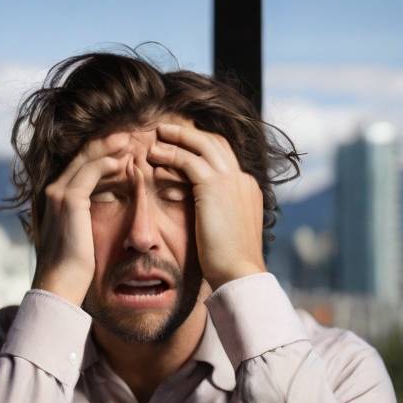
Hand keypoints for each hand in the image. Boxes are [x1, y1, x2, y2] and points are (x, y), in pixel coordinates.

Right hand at [31, 132, 131, 305]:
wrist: (61, 283)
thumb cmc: (74, 264)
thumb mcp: (82, 233)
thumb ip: (88, 214)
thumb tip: (106, 205)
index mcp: (56, 196)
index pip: (80, 164)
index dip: (101, 153)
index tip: (122, 147)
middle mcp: (53, 190)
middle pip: (82, 155)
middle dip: (106, 143)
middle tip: (129, 135)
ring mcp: (58, 193)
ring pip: (86, 159)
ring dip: (109, 148)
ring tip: (129, 141)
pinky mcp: (68, 200)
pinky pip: (90, 172)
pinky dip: (106, 163)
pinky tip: (122, 161)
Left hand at [147, 122, 265, 290]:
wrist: (240, 271)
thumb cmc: (230, 260)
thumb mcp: (229, 229)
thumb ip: (221, 213)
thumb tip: (207, 213)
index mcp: (248, 188)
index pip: (226, 156)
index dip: (204, 147)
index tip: (186, 145)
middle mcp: (242, 178)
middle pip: (216, 142)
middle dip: (191, 134)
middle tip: (167, 131)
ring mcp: (230, 179)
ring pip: (202, 144)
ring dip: (178, 137)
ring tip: (157, 135)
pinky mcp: (213, 186)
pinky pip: (188, 160)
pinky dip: (170, 154)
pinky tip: (154, 156)